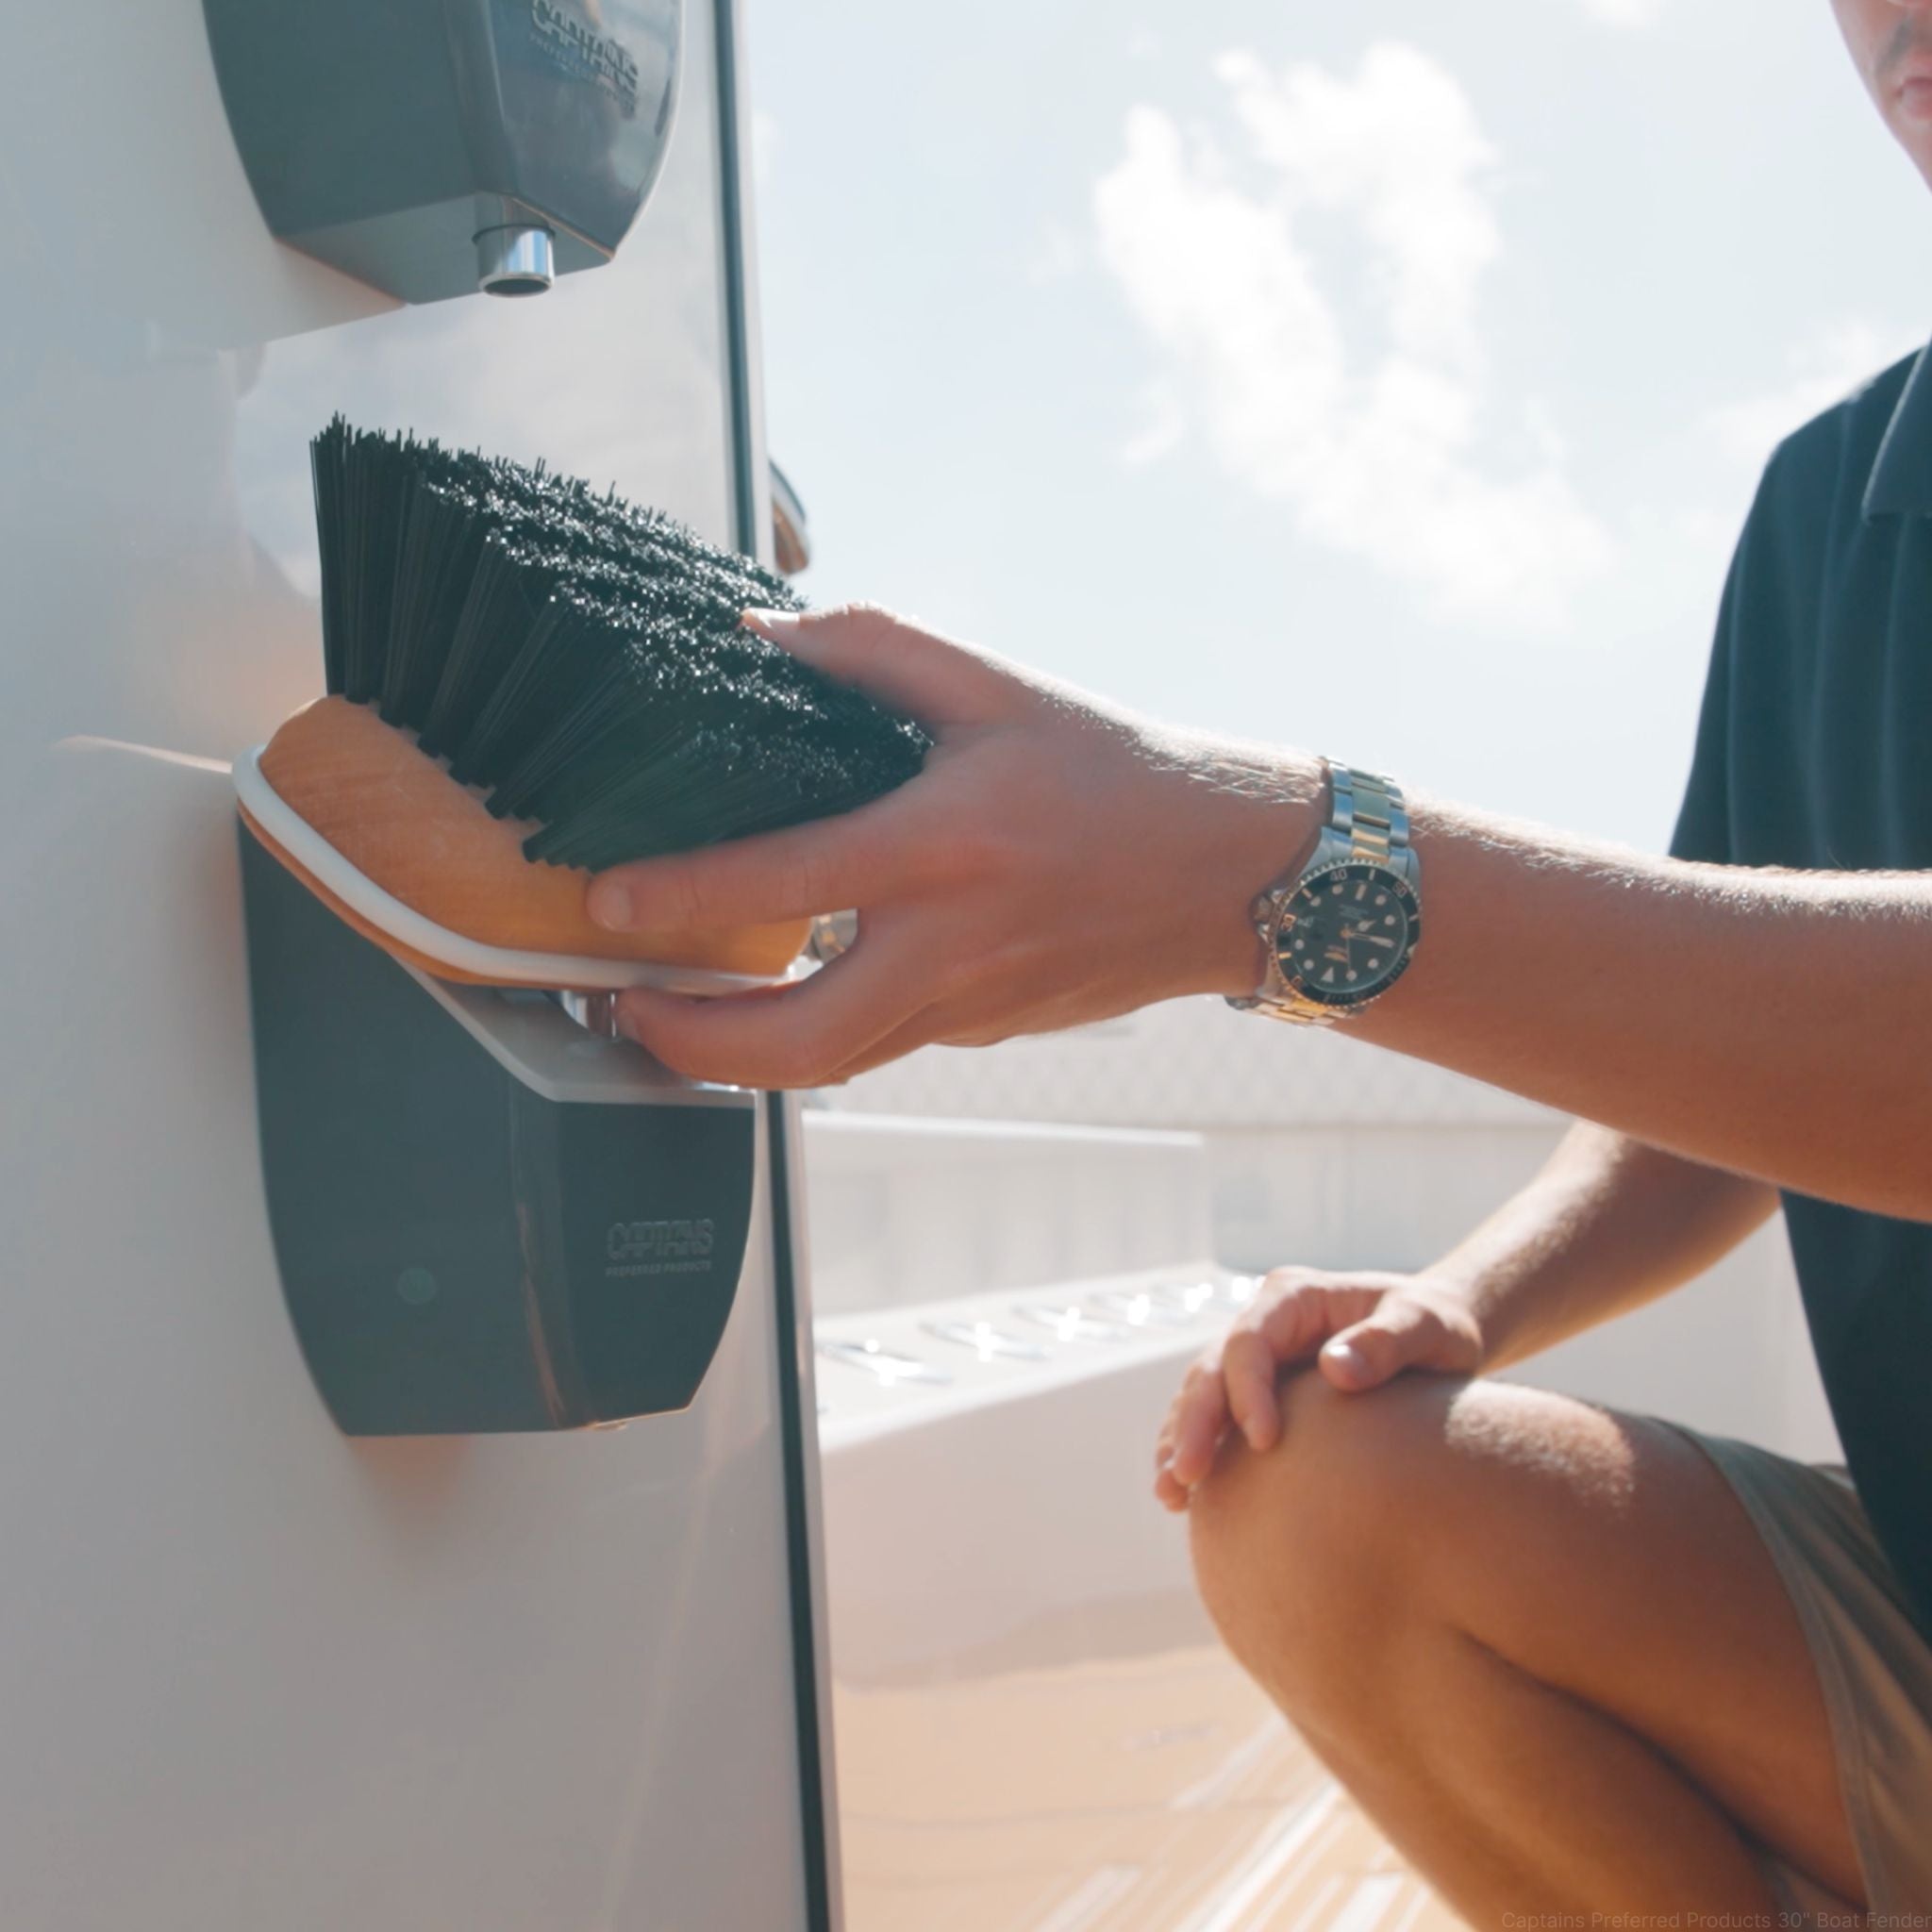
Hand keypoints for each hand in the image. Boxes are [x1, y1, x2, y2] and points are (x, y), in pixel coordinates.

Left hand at [587, 605, 1322, 1088]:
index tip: (609, 902)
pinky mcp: (986, 1033)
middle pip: (795, 1044)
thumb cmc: (1119, 773)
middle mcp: (952, 946)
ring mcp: (971, 1007)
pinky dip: (816, 1032)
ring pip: (831, 1066)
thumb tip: (760, 634)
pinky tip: (788, 990)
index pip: (781, 886)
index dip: (678, 899)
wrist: (1232, 872)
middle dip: (688, 1045)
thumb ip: (872, 649)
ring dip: (737, 1058)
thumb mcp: (997, 687)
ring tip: (673, 1017)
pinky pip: (882, 1044)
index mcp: (944, 848)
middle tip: (624, 1010)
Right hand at [1153, 1268, 1484, 1510]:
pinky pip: (1218, 1420)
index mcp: (1294, 1297)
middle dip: (1193, 1424)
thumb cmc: (1437, 1326)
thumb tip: (1334, 1371)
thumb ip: (1386, 1343)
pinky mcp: (1260, 1392)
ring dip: (1182, 1442)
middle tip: (1186, 1479)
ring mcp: (1258, 1358)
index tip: (1266, 1442)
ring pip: (1203, 1397)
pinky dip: (1200, 1451)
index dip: (1247, 1390)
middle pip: (1211, 1370)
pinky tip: (1186, 1498)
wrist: (1441, 1335)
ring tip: (1170, 1496)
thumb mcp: (1427, 1327)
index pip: (1249, 1341)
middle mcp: (1264, 1323)